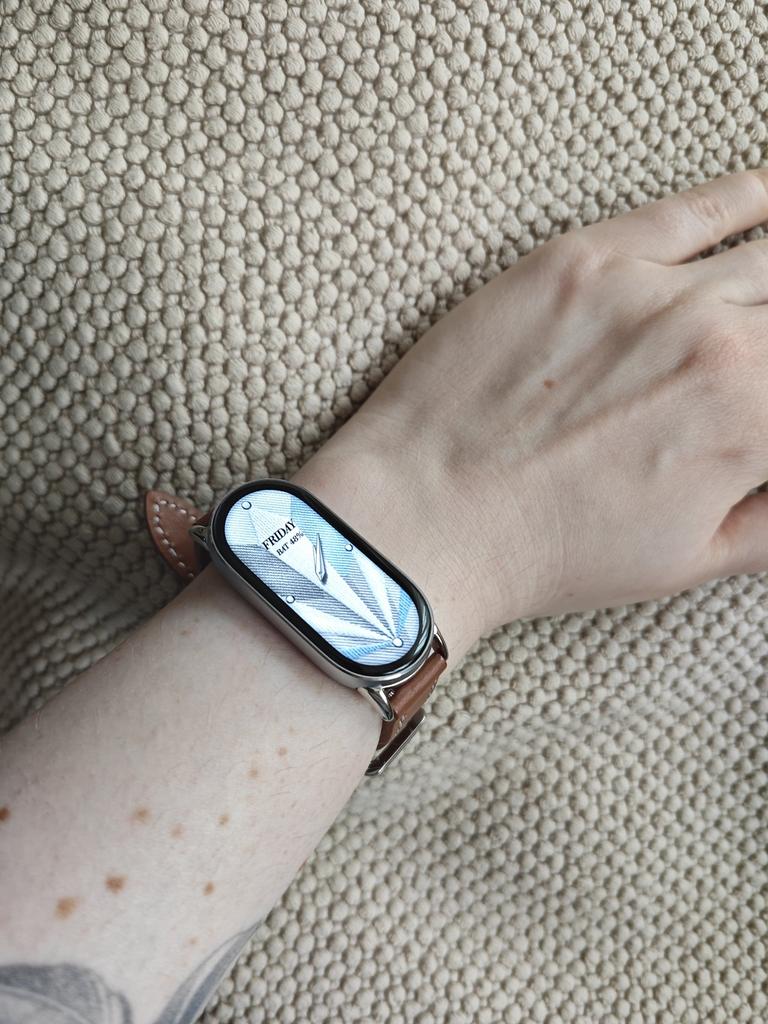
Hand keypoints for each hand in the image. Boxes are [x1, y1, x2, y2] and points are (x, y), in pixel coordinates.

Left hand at [296, 170, 767, 658]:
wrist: (426, 516)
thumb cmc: (547, 551)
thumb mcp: (687, 561)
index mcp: (749, 419)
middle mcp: (712, 339)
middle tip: (761, 360)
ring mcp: (643, 288)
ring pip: (763, 252)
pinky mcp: (580, 258)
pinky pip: (691, 209)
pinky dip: (746, 198)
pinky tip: (767, 197)